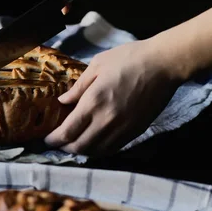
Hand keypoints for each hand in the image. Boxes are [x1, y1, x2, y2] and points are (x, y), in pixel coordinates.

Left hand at [44, 40, 181, 155]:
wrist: (164, 65)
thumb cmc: (130, 58)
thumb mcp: (98, 65)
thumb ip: (78, 87)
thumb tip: (63, 101)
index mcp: (94, 102)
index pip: (68, 131)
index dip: (54, 140)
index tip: (47, 139)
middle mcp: (106, 120)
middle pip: (79, 146)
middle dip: (65, 148)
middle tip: (58, 143)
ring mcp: (122, 129)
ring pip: (96, 151)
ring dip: (82, 151)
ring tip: (74, 144)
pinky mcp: (135, 132)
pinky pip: (112, 149)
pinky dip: (99, 150)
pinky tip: (94, 144)